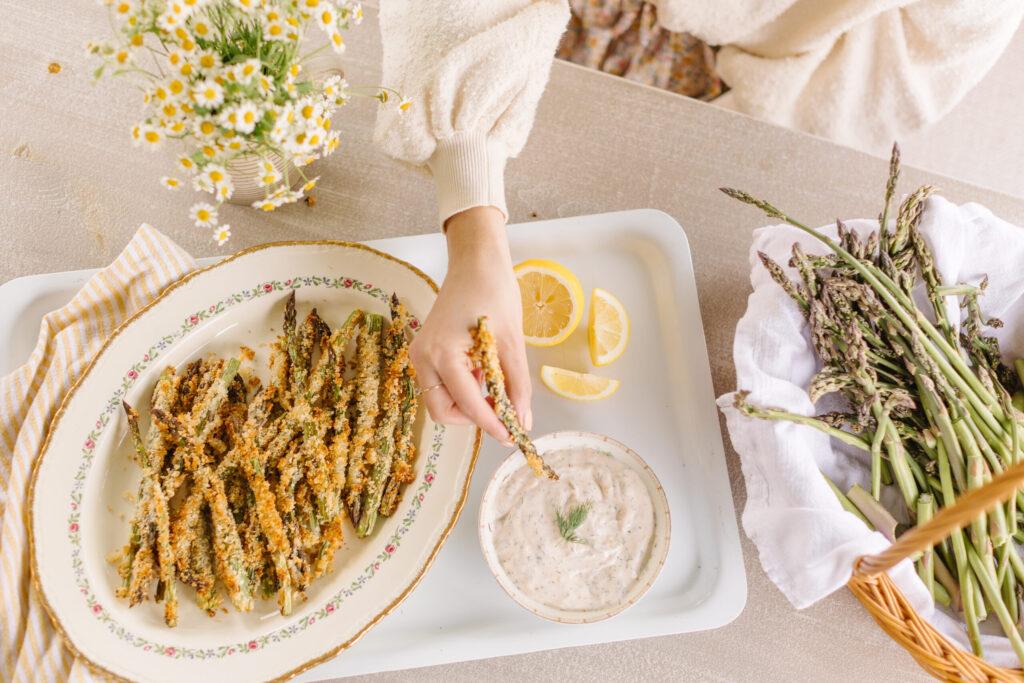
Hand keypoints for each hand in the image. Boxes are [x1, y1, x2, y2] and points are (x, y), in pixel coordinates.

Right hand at [409, 206, 531, 444]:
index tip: (513, 436)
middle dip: (473, 418)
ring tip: (494, 382)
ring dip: (468, 403)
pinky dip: (463, 388)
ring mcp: (420, 355)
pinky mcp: (425, 352)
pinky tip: (483, 370)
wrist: (476, 261)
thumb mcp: (512, 342)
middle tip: (503, 412)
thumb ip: (517, 385)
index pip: (467, 404)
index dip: (492, 424)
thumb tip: (523, 421)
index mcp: (442, 354)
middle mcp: (423, 358)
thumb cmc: (494, 292)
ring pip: (441, 401)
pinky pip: (441, 384)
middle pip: (444, 411)